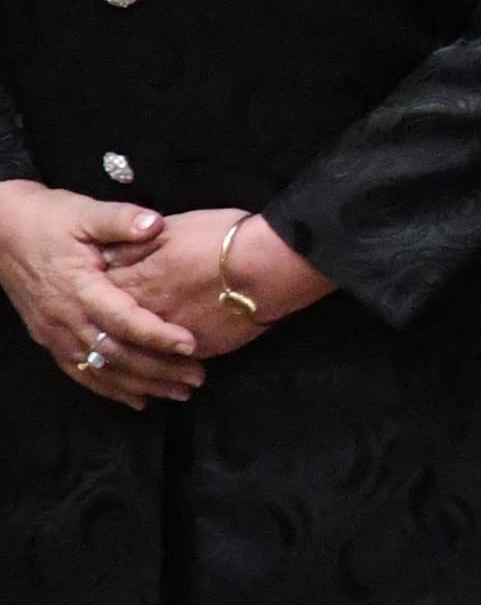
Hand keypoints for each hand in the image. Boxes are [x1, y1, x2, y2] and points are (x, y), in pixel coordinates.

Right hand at [0, 178, 199, 407]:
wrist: (0, 232)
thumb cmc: (48, 219)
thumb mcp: (85, 212)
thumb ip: (121, 220)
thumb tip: (155, 224)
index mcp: (79, 287)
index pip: (122, 318)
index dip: (156, 333)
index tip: (190, 344)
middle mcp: (65, 316)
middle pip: (115, 352)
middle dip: (158, 369)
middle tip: (197, 378)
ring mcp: (54, 331)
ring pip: (100, 368)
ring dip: (140, 384)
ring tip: (179, 393)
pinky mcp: (48, 337)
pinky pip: (79, 371)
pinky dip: (108, 388)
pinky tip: (137, 399)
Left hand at [103, 209, 326, 364]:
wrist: (271, 265)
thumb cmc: (223, 238)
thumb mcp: (174, 227)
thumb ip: (136, 243)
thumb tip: (106, 253)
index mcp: (137, 281)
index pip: (99, 296)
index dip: (90, 299)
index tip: (85, 302)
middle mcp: (147, 315)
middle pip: (112, 336)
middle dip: (105, 342)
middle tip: (100, 347)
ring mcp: (172, 337)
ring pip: (141, 359)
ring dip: (136, 368)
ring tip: (134, 371)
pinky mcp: (200, 350)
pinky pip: (173, 366)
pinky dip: (166, 373)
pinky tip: (168, 378)